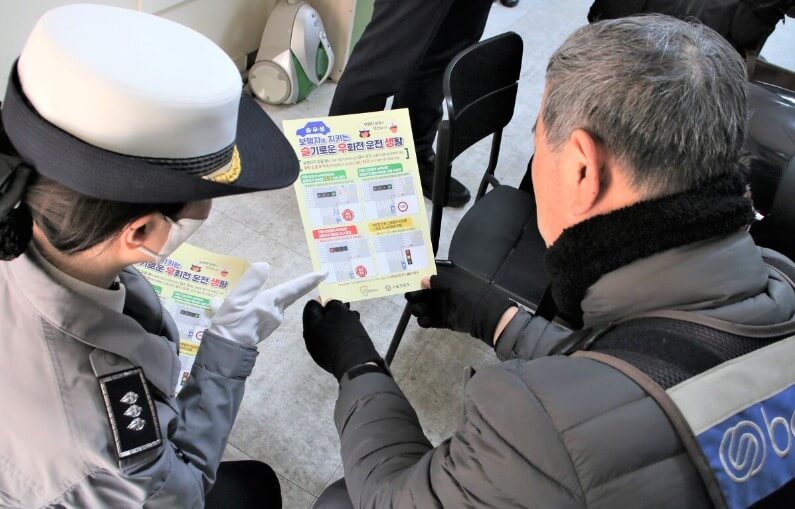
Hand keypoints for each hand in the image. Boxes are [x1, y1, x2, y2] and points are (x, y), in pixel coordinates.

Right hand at [208, 263, 325, 345]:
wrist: (226, 352)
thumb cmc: (228, 324)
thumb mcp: (234, 300)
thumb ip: (250, 282)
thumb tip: (265, 266)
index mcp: (269, 303)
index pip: (293, 288)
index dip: (309, 280)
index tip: (324, 273)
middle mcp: (277, 312)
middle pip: (291, 295)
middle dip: (304, 285)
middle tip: (318, 275)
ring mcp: (274, 322)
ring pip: (278, 303)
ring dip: (274, 297)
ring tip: (256, 297)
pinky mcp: (269, 328)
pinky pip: (271, 311)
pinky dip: (266, 306)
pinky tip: (251, 309)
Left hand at [302, 300, 382, 380]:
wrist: (356, 363)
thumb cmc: (346, 333)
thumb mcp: (339, 311)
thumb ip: (331, 303)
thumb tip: (328, 302)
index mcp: (309, 327)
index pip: (311, 306)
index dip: (323, 298)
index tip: (336, 296)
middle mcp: (310, 339)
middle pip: (319, 318)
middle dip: (333, 310)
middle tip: (347, 306)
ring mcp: (319, 350)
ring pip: (327, 329)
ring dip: (339, 320)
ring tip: (354, 317)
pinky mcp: (329, 357)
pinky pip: (332, 340)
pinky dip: (340, 332)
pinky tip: (353, 329)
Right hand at [405, 261, 516, 345]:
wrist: (486, 316)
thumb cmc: (470, 294)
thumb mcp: (454, 283)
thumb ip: (437, 280)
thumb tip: (422, 279)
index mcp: (449, 279)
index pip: (430, 276)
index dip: (419, 278)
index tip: (409, 280)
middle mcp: (445, 292)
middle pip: (426, 293)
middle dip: (417, 295)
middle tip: (410, 297)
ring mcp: (446, 306)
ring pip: (427, 307)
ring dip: (420, 308)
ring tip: (417, 311)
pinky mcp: (446, 320)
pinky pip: (433, 320)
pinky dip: (426, 321)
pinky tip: (422, 321)